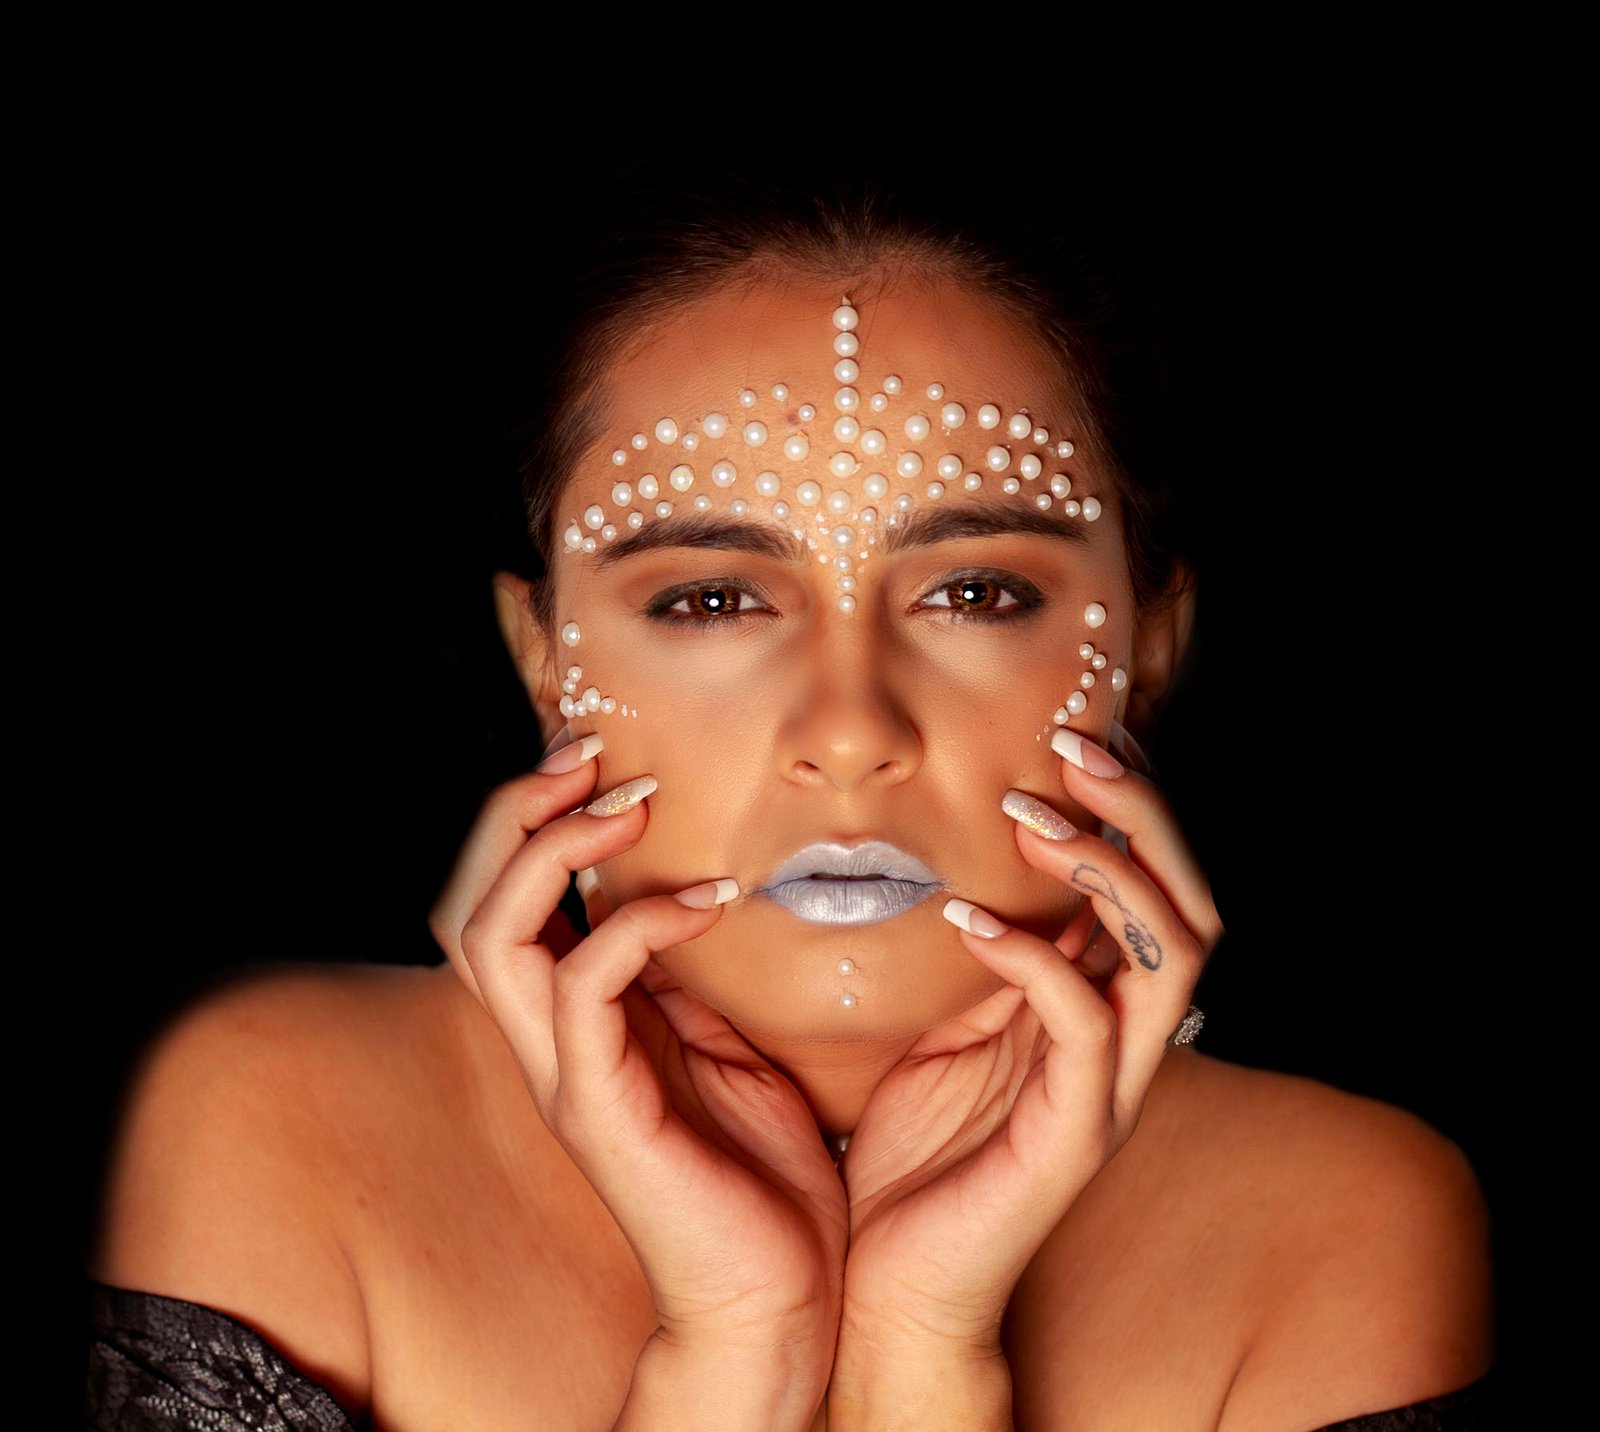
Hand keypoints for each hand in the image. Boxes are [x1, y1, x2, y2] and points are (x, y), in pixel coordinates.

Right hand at [437, 745, 848, 1427]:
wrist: (780, 1296)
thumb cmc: (760, 1170)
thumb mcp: (727, 1041)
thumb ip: (694, 973)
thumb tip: (709, 878)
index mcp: (574, 1023)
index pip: (507, 898)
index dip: (535, 818)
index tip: (600, 758)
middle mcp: (547, 1043)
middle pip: (470, 902)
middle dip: (520, 811)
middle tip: (591, 753)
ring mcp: (564, 1076)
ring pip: (493, 936)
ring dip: (558, 851)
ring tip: (632, 807)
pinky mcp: (598, 1109)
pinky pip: (584, 988)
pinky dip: (641, 924)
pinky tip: (711, 899)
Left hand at [835, 727, 1220, 1379]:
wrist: (892, 1282)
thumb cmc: (916, 1152)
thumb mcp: (949, 1025)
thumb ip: (986, 956)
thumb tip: (971, 862)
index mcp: (1098, 1009)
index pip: (1155, 886)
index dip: (1133, 804)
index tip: (1077, 732)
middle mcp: (1125, 1041)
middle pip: (1191, 903)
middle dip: (1144, 813)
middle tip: (1077, 744)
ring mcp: (1110, 1088)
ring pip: (1171, 953)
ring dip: (1107, 868)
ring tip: (1033, 813)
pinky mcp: (1075, 1136)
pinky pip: (1081, 1025)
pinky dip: (1032, 957)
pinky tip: (967, 922)